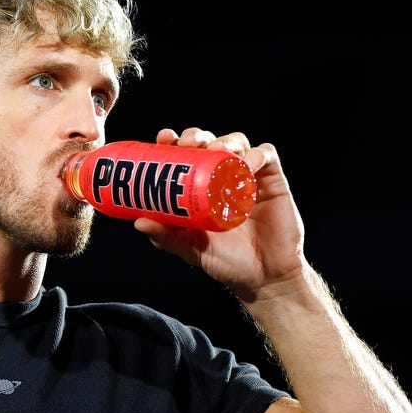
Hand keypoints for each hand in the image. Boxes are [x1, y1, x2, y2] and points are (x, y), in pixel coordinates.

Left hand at [133, 127, 306, 300]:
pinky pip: (266, 155)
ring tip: (217, 149)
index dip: (174, 142)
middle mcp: (223, 177)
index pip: (185, 155)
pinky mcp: (273, 180)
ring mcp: (248, 177)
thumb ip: (166, 236)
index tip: (164, 139)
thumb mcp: (190, 248)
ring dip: (225, 140)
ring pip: (236, 142)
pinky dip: (256, 153)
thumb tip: (138, 222)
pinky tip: (246, 162)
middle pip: (209, 142)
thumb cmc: (226, 261)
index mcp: (200, 188)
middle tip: (189, 143)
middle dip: (197, 136)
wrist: (263, 277)